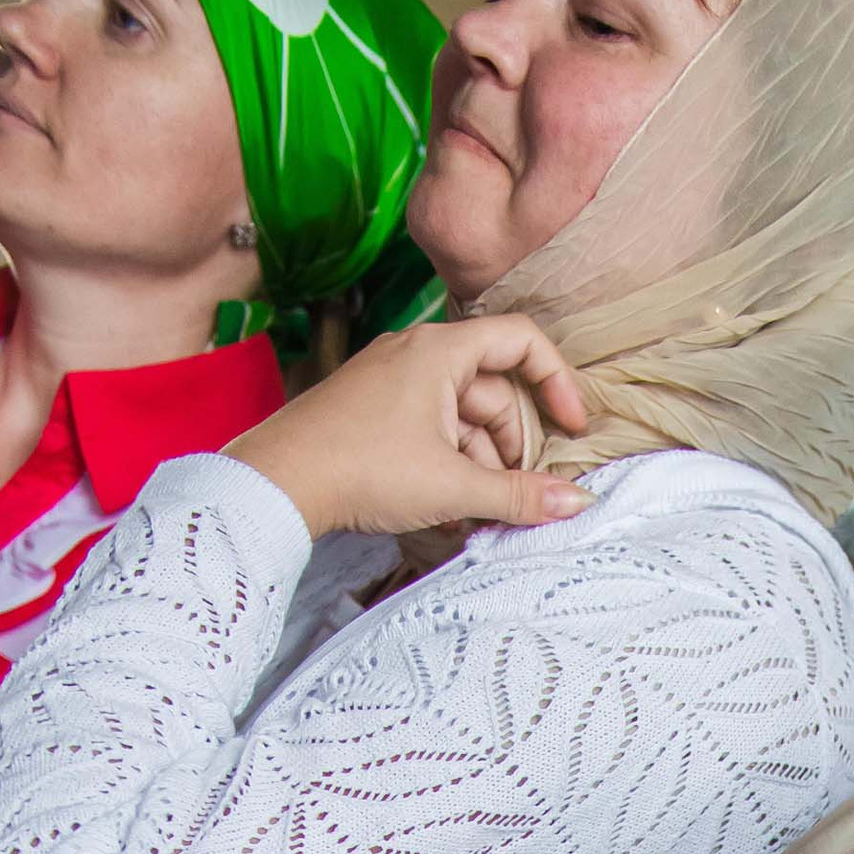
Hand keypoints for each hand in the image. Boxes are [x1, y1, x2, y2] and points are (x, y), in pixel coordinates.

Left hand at [224, 319, 591, 544]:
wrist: (277, 481)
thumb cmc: (360, 467)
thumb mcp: (452, 486)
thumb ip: (519, 495)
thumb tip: (576, 501)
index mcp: (441, 350)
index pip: (521, 340)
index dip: (556, 380)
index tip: (571, 426)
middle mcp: (416, 354)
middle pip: (493, 390)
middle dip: (513, 445)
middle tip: (519, 492)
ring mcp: (392, 381)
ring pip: (461, 416)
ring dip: (481, 464)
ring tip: (477, 513)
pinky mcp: (374, 410)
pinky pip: (431, 429)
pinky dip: (449, 464)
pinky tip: (447, 509)